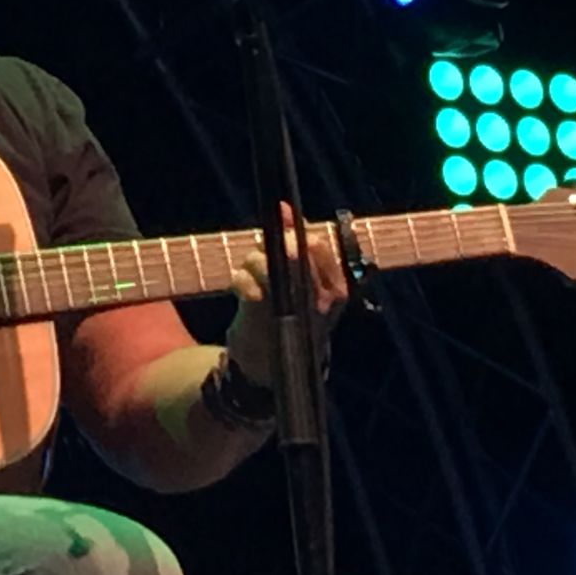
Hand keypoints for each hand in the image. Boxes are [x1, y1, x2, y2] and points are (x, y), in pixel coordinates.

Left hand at [225, 202, 347, 386]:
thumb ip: (291, 240)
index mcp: (336, 288)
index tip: (278, 243)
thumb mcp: (296, 278)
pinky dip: (239, 281)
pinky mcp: (263, 318)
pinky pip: (247, 283)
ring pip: (269, 263)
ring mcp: (294, 310)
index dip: (291, 236)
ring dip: (252, 263)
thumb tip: (282, 206)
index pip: (317, 244)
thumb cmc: (286, 314)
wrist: (268, 368)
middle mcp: (320, 300)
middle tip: (263, 258)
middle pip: (293, 251)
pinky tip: (241, 291)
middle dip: (272, 248)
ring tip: (251, 276)